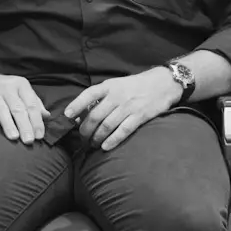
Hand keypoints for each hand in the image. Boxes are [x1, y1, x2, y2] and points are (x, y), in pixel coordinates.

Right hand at [0, 71, 48, 144]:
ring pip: (1, 109)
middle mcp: (7, 87)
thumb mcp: (21, 91)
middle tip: (29, 140)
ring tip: (14, 137)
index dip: (36, 121)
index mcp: (21, 85)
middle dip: (25, 125)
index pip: (31, 105)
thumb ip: (34, 103)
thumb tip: (47, 116)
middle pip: (18, 108)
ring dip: (8, 124)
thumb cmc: (4, 89)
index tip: (39, 136)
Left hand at [65, 68, 181, 151]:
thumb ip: (101, 98)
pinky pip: (123, 131)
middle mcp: (117, 96)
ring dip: (97, 138)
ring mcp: (129, 106)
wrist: (163, 83)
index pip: (89, 94)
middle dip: (85, 130)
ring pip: (106, 126)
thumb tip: (81, 114)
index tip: (67, 115)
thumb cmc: (135, 86)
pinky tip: (105, 147)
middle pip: (95, 116)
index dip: (76, 104)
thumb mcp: (117, 85)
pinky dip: (112, 140)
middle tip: (82, 139)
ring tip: (93, 144)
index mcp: (110, 86)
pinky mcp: (140, 116)